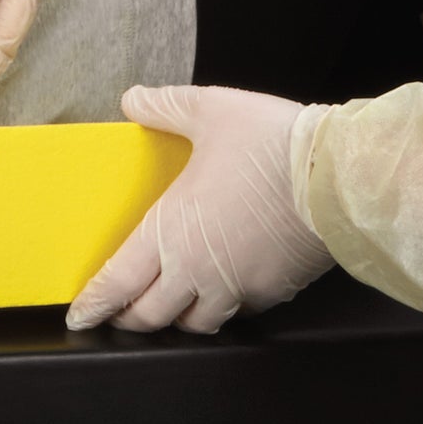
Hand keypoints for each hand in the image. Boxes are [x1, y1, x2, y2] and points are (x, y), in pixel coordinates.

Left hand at [66, 83, 336, 333]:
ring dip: (173, 319)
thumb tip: (134, 100)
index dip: (95, 302)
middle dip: (127, 317)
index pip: (118, 281)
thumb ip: (165, 108)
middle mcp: (198, 270)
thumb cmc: (275, 146)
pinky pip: (237, 312)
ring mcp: (237, 286)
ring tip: (165, 309)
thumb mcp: (210, 111)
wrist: (341, 178)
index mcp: (171, 232)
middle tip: (117, 313)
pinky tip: (219, 294)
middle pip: (150, 315)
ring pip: (193, 323)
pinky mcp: (272, 290)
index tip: (81, 314)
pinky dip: (219, 309)